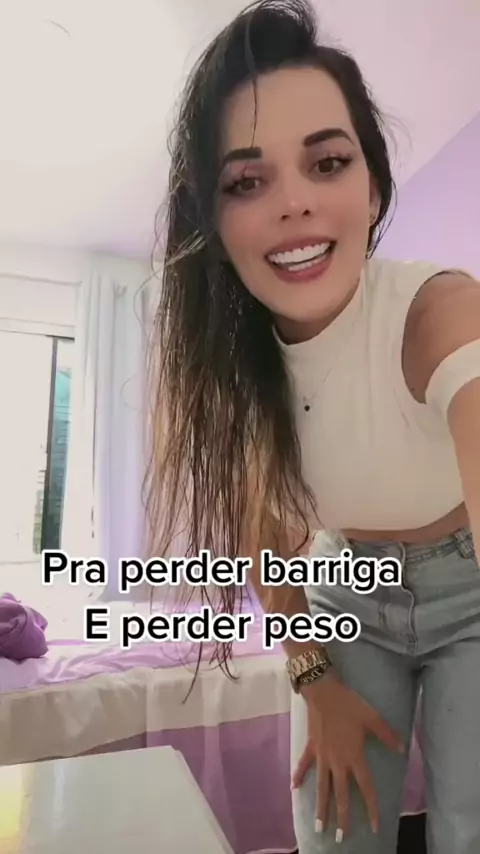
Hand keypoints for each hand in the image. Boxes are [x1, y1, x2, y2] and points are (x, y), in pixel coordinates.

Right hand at [291, 673, 403, 840]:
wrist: (323, 692)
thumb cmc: (349, 704)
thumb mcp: (372, 717)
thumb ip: (386, 734)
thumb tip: (402, 748)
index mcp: (354, 757)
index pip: (365, 788)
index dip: (371, 808)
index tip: (374, 826)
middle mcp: (337, 762)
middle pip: (340, 795)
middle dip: (341, 817)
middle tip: (340, 838)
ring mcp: (322, 757)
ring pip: (321, 787)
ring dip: (320, 807)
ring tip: (319, 826)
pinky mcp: (311, 747)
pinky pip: (304, 765)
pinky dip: (299, 776)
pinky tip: (294, 788)